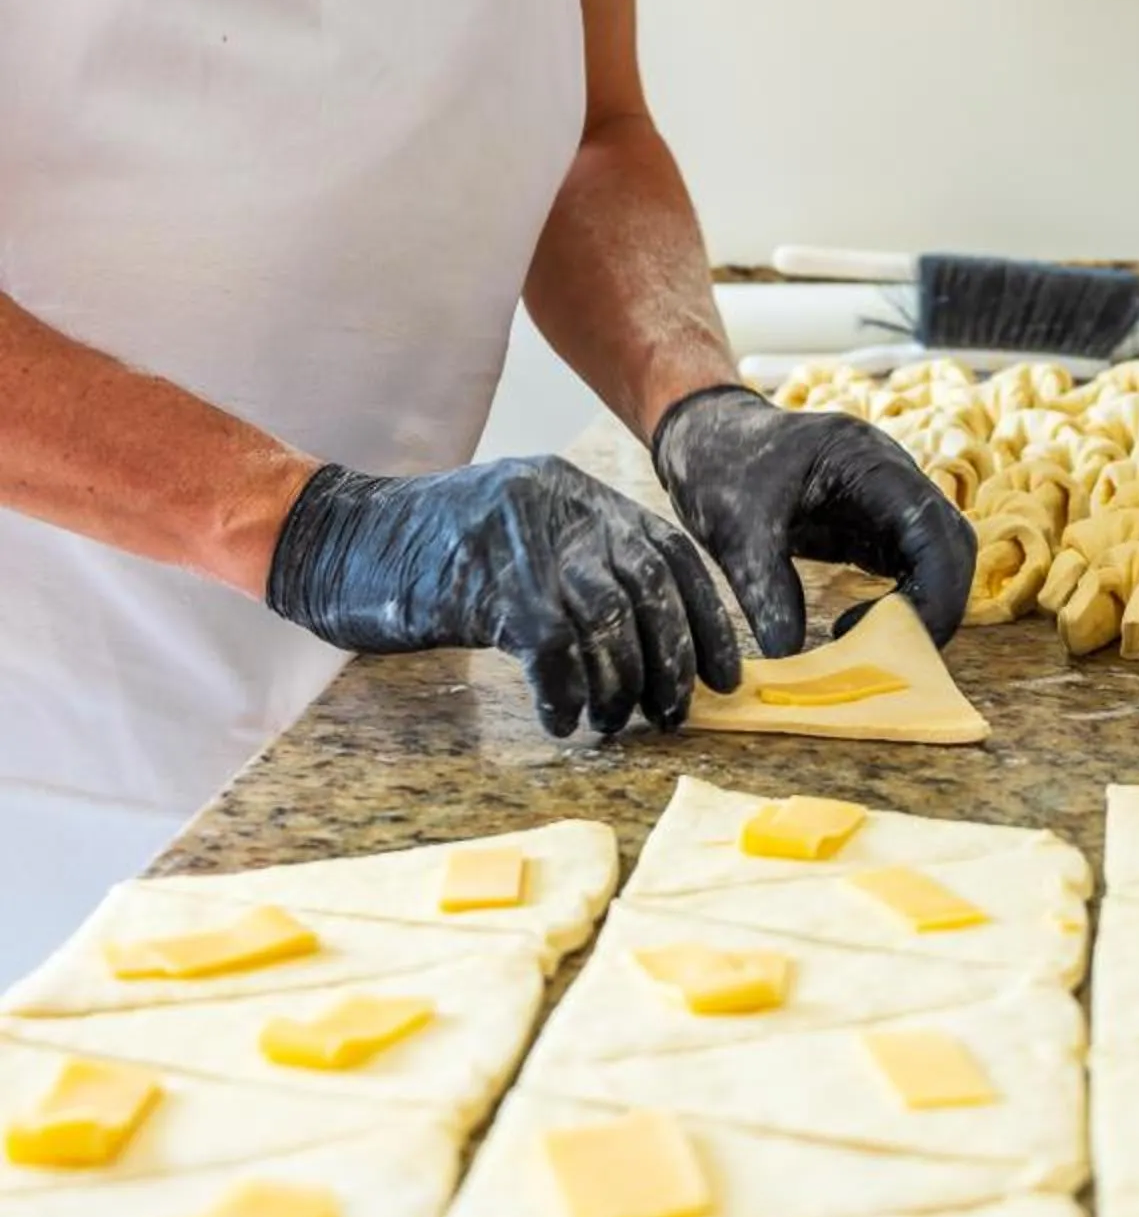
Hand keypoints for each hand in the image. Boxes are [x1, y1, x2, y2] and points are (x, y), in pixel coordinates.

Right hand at [266, 456, 741, 738]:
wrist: (336, 539)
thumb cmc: (431, 556)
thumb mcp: (520, 540)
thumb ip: (581, 568)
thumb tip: (650, 638)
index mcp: (577, 493)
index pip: (671, 553)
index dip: (706, 618)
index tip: (724, 674)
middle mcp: (559, 504)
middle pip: (649, 589)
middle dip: (671, 661)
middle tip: (671, 714)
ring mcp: (520, 537)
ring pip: (606, 622)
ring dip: (620, 685)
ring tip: (613, 723)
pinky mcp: (480, 578)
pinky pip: (549, 647)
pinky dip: (565, 692)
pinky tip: (563, 721)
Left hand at [653, 385, 975, 656]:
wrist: (706, 435)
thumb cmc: (720, 463)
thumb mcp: (732, 526)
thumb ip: (763, 586)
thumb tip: (789, 652)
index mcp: (869, 461)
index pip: (936, 528)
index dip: (935, 592)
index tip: (894, 641)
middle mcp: (893, 477)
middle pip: (952, 545)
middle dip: (935, 606)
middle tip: (888, 654)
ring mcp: (887, 500)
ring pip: (937, 557)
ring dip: (919, 607)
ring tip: (867, 644)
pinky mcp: (872, 525)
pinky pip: (909, 566)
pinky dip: (898, 603)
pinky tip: (857, 627)